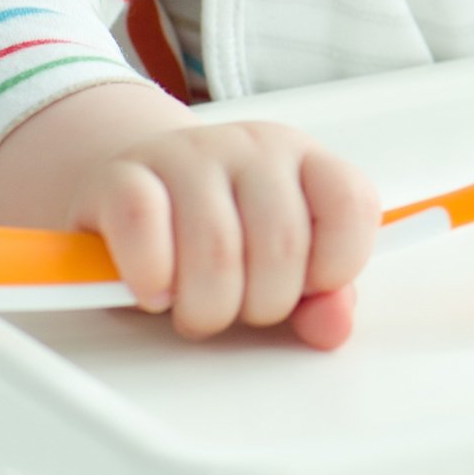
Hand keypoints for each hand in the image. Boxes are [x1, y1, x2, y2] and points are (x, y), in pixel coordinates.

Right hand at [74, 119, 382, 346]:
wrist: (135, 184)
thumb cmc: (215, 230)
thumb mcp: (279, 260)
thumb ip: (319, 294)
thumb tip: (333, 326)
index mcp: (303, 161)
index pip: (351, 205)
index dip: (333, 267)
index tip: (303, 289)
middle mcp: (252, 148)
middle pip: (281, 245)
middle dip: (261, 305)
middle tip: (236, 308)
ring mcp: (187, 154)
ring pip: (216, 248)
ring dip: (206, 306)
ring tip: (193, 307)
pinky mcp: (122, 174)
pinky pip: (143, 224)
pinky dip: (151, 276)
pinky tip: (154, 291)